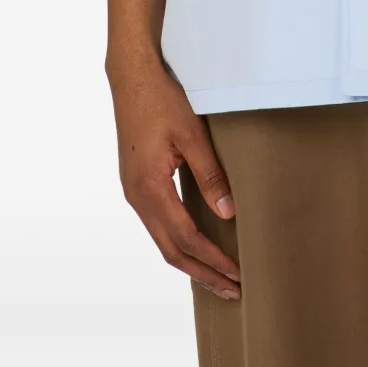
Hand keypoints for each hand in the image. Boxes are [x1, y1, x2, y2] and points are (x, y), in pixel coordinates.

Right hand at [108, 53, 241, 299]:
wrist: (131, 77)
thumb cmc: (161, 101)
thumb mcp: (191, 135)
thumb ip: (209, 174)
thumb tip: (227, 213)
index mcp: (150, 188)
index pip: (186, 238)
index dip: (212, 260)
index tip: (236, 274)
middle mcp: (137, 197)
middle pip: (171, 250)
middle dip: (202, 272)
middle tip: (231, 288)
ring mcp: (133, 191)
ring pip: (161, 239)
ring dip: (190, 261)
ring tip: (216, 275)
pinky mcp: (136, 182)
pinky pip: (157, 223)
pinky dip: (178, 241)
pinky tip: (194, 244)